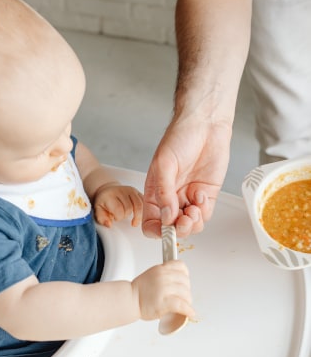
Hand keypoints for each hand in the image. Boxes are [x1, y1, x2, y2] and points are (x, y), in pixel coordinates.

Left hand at [93, 184, 142, 227]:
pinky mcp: (137, 192)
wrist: (108, 191)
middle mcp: (121, 191)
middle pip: (129, 208)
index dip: (118, 217)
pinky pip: (144, 202)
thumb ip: (102, 219)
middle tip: (121, 216)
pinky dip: (143, 211)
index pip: (119, 209)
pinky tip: (139, 215)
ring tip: (134, 221)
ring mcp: (130, 190)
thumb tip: (109, 225)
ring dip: (137, 215)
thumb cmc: (104, 203)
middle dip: (126, 215)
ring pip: (139, 205)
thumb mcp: (98, 211)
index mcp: (110, 196)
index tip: (115, 218)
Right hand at [132, 260, 194, 320]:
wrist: (129, 300)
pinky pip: (181, 305)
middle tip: (184, 297)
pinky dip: (188, 310)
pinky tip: (190, 313)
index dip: (185, 274)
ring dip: (188, 301)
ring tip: (185, 306)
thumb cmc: (138, 291)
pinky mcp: (163, 302)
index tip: (185, 280)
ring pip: (185, 293)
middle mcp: (162, 277)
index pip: (180, 266)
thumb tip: (177, 280)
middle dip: (186, 291)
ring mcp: (163, 289)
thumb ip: (164, 275)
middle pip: (185, 281)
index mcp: (160, 269)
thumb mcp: (151, 275)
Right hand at [142, 117, 230, 237]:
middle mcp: (170, 199)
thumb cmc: (179, 138)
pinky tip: (200, 195)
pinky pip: (205, 215)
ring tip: (194, 208)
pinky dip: (204, 211)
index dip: (157, 231)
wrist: (205, 125)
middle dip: (178, 229)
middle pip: (172, 228)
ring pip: (190, 226)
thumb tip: (166, 216)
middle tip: (184, 219)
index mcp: (154, 193)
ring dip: (192, 222)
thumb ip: (163, 193)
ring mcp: (188, 198)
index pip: (151, 222)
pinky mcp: (205, 196)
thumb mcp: (164, 165)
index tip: (165, 231)